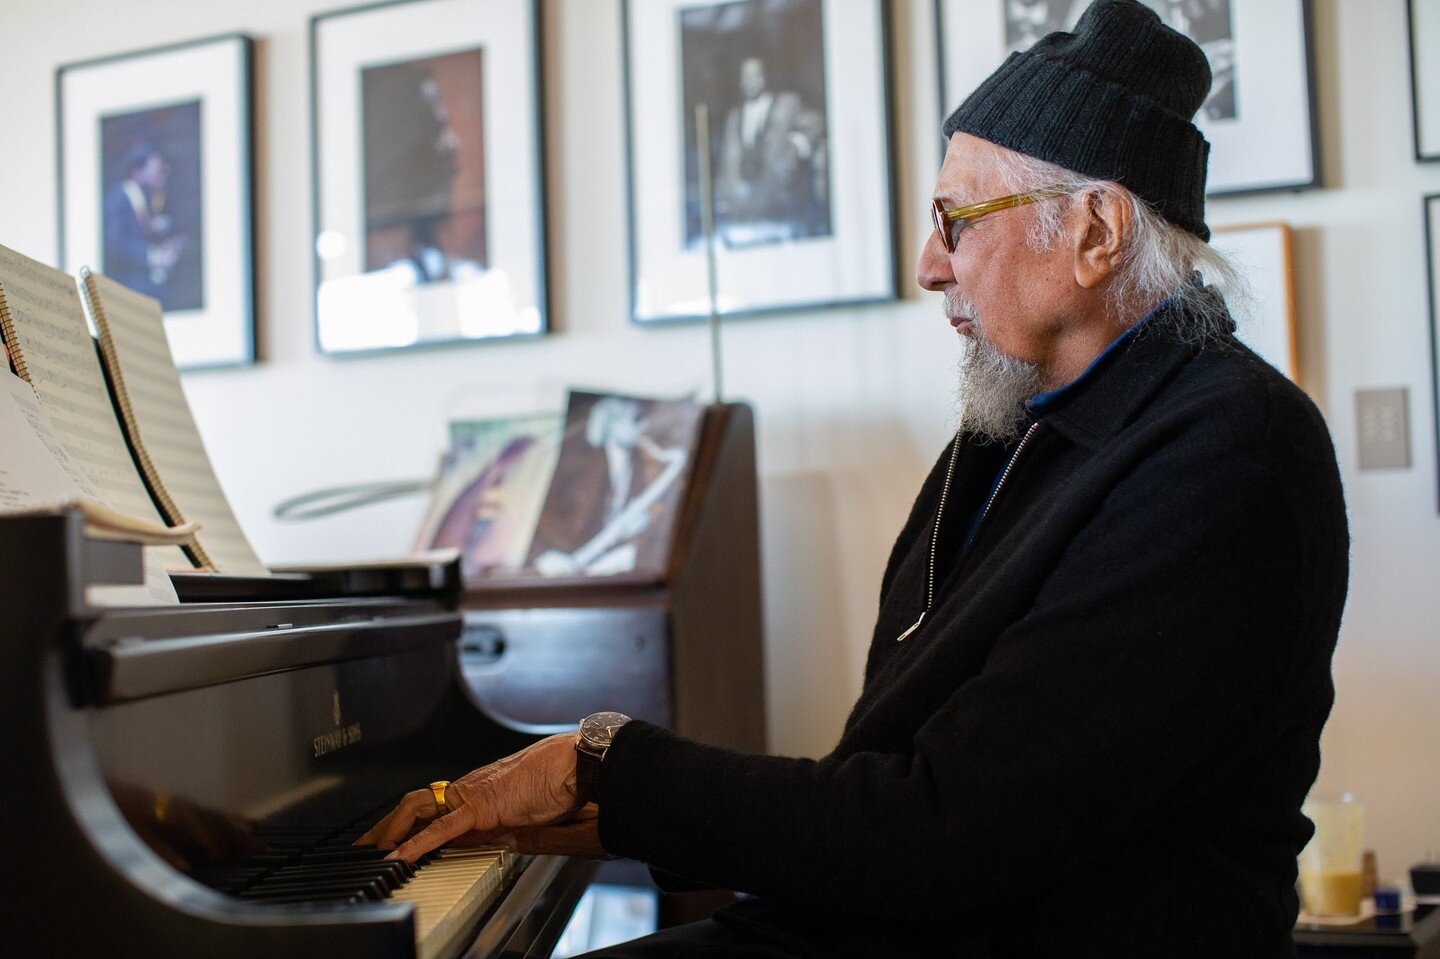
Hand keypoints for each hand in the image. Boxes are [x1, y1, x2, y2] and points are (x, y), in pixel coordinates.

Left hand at [355, 733, 585, 862]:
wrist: (576, 764)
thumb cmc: (560, 782)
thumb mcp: (525, 812)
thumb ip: (503, 826)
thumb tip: (492, 842)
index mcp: (477, 791)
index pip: (431, 806)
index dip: (405, 821)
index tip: (388, 837)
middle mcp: (468, 789)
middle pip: (413, 803)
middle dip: (385, 825)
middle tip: (363, 847)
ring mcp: (472, 795)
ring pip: (417, 807)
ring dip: (390, 829)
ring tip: (373, 852)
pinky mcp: (482, 806)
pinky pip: (442, 827)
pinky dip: (417, 843)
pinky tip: (400, 856)